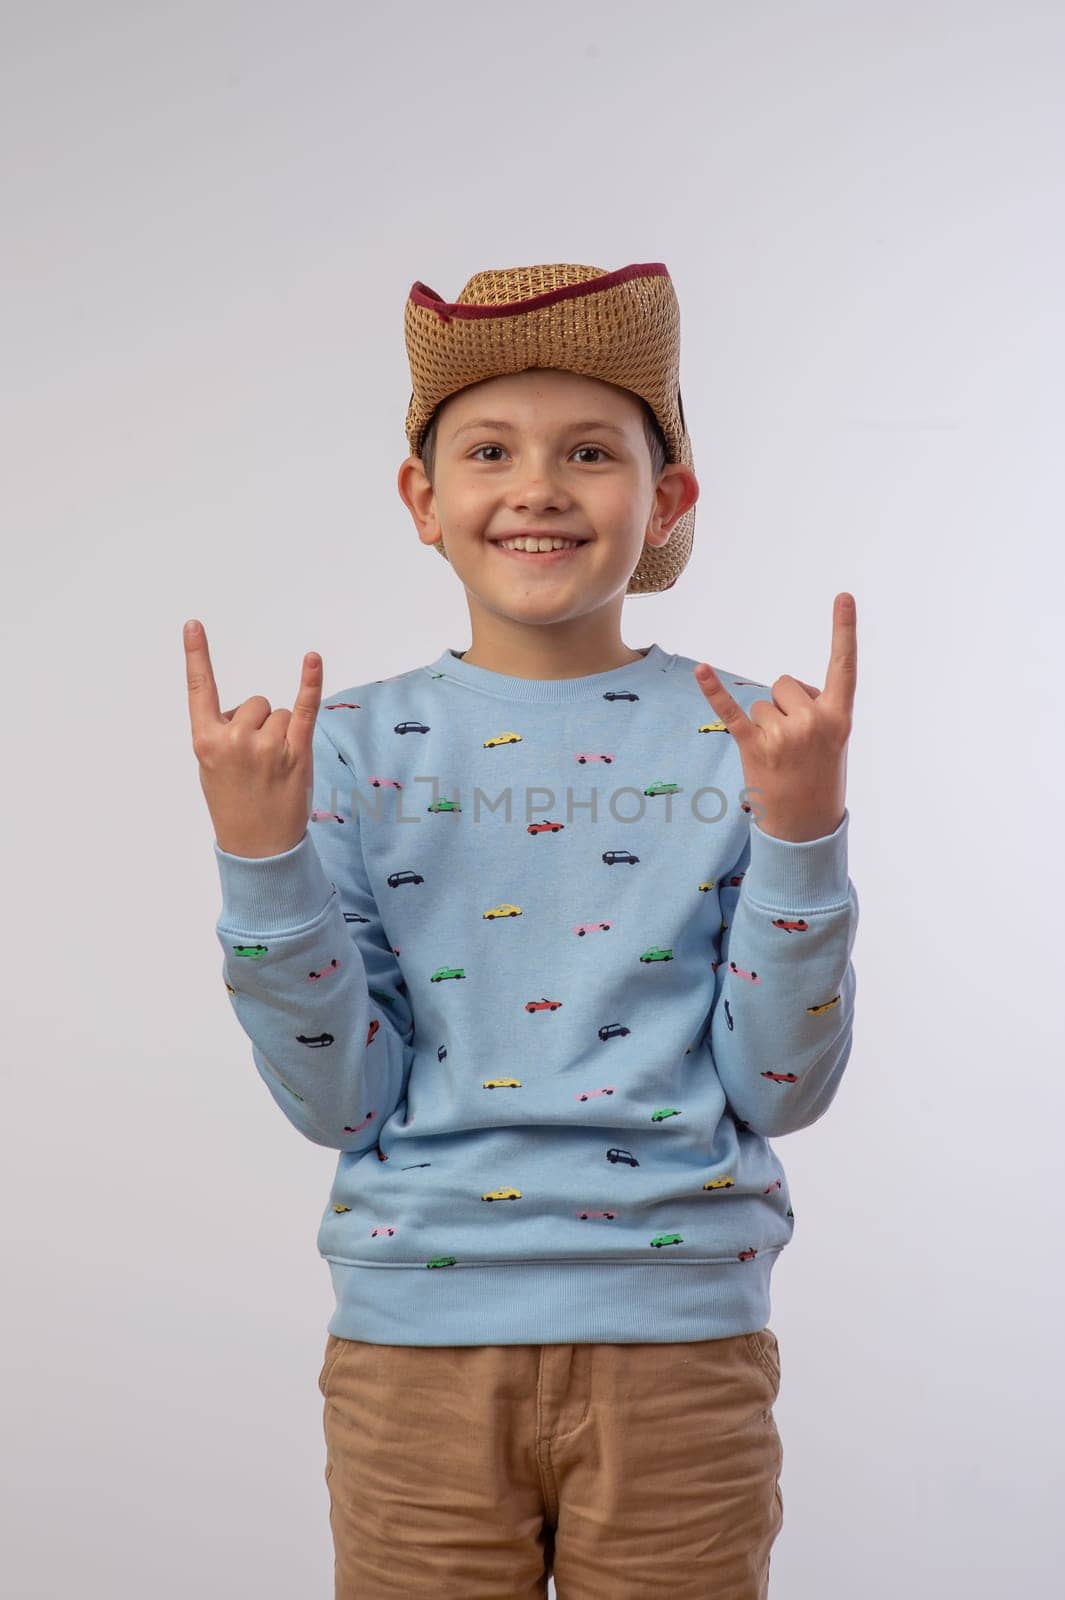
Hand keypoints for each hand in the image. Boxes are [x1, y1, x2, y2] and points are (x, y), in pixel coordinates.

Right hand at [184, 618, 322, 857]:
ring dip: (283, 734)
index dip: (197, 655)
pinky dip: (310, 682)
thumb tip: (251, 710)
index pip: (200, 689)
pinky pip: (305, 708)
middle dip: (260, 725)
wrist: (258, 848)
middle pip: (257, 703)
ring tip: (275, 768)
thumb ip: (222, 733)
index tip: (194, 625)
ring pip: (281, 713)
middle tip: (257, 764)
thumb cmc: (234, 804)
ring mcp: (265, 746)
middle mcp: (234, 739)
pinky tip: (312, 659)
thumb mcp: (211, 768)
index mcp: (206, 741)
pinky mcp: (296, 752)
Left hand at [693, 592, 856, 842]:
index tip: (843, 596)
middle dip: (783, 706)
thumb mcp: (833, 743)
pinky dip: (713, 691)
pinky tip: (699, 670)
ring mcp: (784, 735)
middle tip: (793, 744)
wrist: (806, 829)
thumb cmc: (820, 780)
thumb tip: (785, 692)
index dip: (844, 630)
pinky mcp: (755, 747)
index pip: (844, 666)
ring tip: (776, 756)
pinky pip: (731, 712)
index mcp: (839, 718)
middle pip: (784, 684)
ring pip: (759, 703)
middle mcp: (813, 721)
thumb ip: (817, 709)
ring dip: (762, 724)